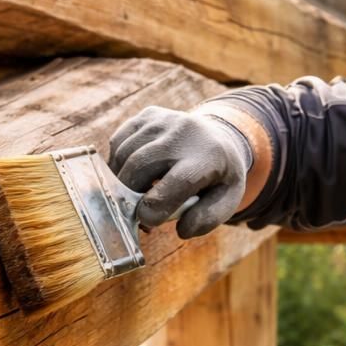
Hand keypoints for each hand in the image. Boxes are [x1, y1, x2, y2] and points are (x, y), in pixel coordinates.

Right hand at [108, 106, 254, 237]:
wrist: (218, 137)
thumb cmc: (218, 176)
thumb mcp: (228, 200)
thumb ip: (208, 219)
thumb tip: (182, 230)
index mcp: (210, 156)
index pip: (178, 181)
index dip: (157, 205)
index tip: (147, 222)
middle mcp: (185, 132)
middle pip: (141, 165)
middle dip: (130, 196)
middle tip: (136, 215)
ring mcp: (164, 119)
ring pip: (124, 155)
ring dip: (121, 183)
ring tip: (135, 198)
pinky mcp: (146, 115)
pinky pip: (118, 142)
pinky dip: (117, 164)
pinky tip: (133, 176)